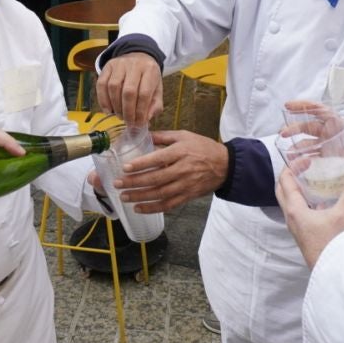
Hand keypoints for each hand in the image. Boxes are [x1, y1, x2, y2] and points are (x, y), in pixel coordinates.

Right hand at [96, 53, 163, 125]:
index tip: (139, 123)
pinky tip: (108, 110)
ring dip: (115, 106)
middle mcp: (134, 64)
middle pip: (128, 91)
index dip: (140, 111)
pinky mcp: (107, 66)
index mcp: (150, 70)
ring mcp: (119, 64)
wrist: (138, 57)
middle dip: (127, 111)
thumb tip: (145, 119)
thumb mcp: (157, 89)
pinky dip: (103, 100)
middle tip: (128, 122)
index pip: (144, 93)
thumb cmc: (148, 77)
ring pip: (113, 87)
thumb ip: (155, 105)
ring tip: (120, 116)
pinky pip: (101, 84)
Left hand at [113, 130, 228, 212]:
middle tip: (118, 184)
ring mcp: (185, 185)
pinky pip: (168, 205)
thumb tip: (143, 134)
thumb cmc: (203, 147)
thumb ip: (163, 136)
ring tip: (124, 197)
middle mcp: (182, 169)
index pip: (158, 159)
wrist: (225, 165)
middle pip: (156, 179)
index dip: (141, 164)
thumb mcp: (184, 135)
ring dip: (140, 197)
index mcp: (180, 152)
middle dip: (135, 183)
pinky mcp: (188, 196)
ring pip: (160, 194)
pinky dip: (153, 208)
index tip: (125, 168)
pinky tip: (139, 208)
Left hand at [277, 168, 343, 266]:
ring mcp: (296, 227)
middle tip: (305, 166)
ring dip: (296, 188)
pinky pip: (298, 212)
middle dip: (290, 175)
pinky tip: (322, 201)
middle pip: (282, 190)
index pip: (285, 181)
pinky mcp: (303, 233)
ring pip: (289, 202)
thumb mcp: (343, 215)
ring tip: (312, 179)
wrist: (333, 271)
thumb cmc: (333, 245)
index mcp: (295, 210)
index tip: (305, 158)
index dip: (292, 166)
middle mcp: (291, 217)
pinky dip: (304, 201)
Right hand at [281, 100, 343, 193]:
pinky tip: (295, 162)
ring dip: (297, 145)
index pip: (322, 111)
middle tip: (282, 133)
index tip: (290, 105)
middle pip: (311, 126)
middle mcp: (333, 133)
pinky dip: (303, 158)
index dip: (306, 106)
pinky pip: (312, 156)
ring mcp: (330, 146)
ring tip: (287, 151)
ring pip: (309, 141)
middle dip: (295, 127)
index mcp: (342, 125)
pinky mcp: (329, 159)